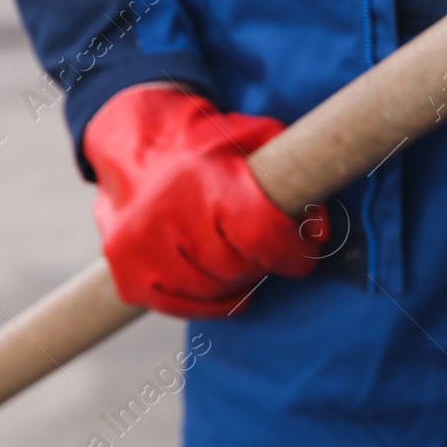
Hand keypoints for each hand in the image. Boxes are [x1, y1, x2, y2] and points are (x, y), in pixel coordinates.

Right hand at [85, 85, 327, 316]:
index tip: (304, 253)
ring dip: (238, 281)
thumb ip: (297, 177)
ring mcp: (139, 248)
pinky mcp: (126, 273)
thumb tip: (320, 233)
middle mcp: (165, 213)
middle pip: (239, 267)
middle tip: (268, 247)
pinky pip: (183, 307)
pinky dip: (209, 301)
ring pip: (213, 291)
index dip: (293, 252)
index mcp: (202, 176)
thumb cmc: (205, 143)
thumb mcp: (258, 139)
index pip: (261, 234)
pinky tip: (219, 280)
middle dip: (264, 262)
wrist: (134, 144)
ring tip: (239, 254)